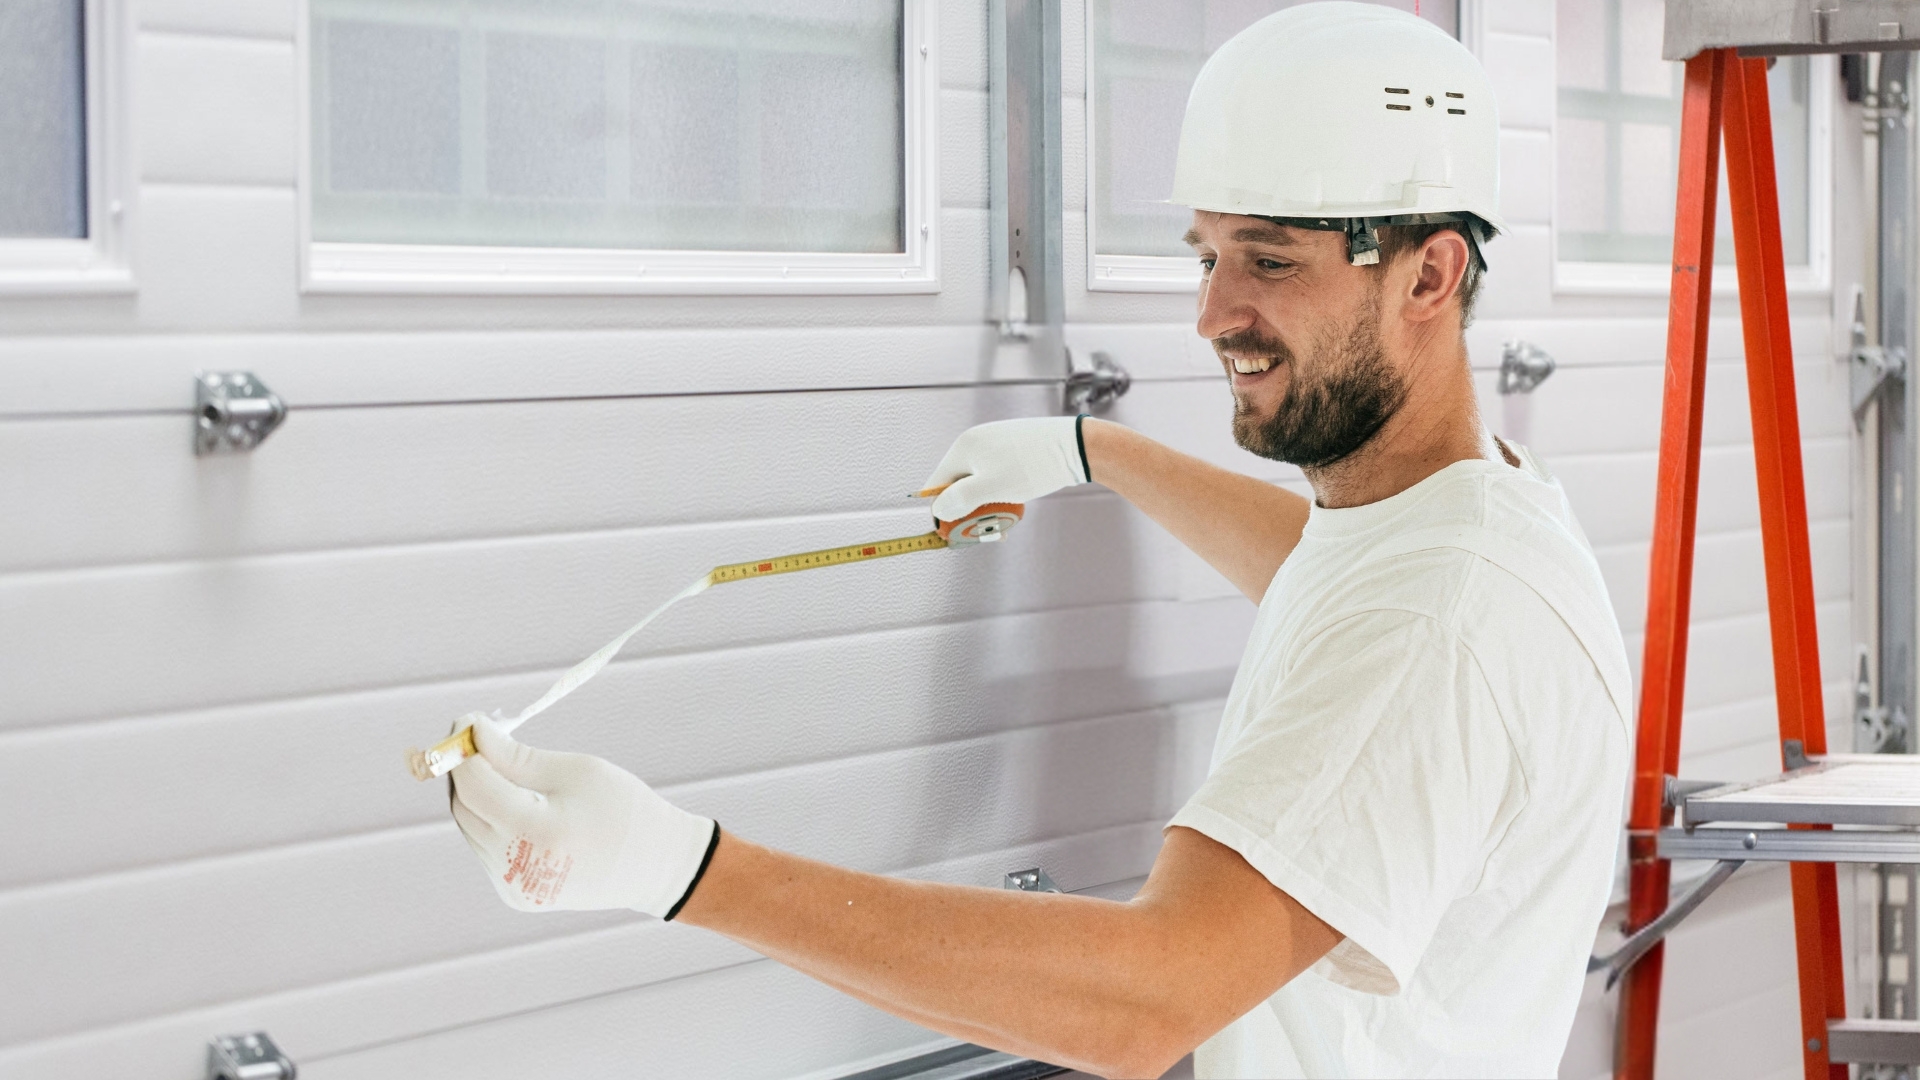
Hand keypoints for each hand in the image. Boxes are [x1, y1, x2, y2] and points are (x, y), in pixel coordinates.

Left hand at [449, 717, 716, 918]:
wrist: (658, 865)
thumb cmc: (623, 808)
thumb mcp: (576, 770)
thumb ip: (516, 756)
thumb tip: (472, 732)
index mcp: (536, 831)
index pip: (474, 784)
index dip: (464, 748)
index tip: (469, 719)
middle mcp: (517, 868)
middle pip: (464, 807)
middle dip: (467, 769)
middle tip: (483, 738)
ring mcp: (514, 888)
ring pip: (471, 829)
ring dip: (478, 794)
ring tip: (504, 768)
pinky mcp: (517, 896)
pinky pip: (487, 849)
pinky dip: (492, 821)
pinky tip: (517, 804)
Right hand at [920, 417, 1089, 522]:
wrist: (1076, 446)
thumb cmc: (1034, 467)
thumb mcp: (993, 488)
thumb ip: (961, 499)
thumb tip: (937, 510)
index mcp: (963, 448)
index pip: (936, 485)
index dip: (941, 512)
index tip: (955, 534)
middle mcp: (975, 442)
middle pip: (957, 485)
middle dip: (968, 512)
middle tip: (986, 532)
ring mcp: (994, 444)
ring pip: (978, 483)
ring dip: (986, 506)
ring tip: (1005, 523)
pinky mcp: (1011, 449)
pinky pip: (994, 476)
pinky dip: (999, 494)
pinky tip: (1015, 505)